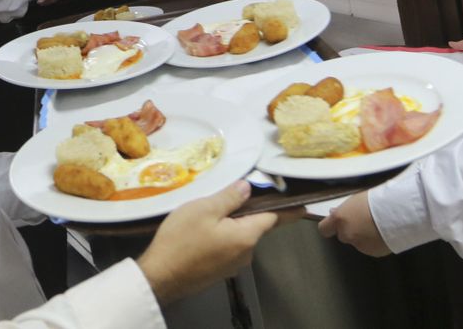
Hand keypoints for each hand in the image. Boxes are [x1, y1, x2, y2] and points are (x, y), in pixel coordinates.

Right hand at [136, 181, 288, 304]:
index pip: (274, 218)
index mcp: (247, 236)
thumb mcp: (204, 209)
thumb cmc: (182, 240)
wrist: (159, 276)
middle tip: (236, 193)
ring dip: (233, 224)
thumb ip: (230, 197)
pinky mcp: (219, 271)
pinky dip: (223, 236)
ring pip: (240, 237)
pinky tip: (205, 230)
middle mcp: (245, 253)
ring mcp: (232, 265)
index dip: (288, 208)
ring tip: (212, 210)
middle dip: (250, 211)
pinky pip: (228, 247)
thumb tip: (249, 187)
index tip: (303, 204)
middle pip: (256, 226)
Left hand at [316, 191, 391, 255]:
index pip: (324, 229)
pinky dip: (374, 242)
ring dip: (363, 236)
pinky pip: (371, 247)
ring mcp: (360, 245)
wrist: (399, 212)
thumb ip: (344, 210)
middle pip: (343, 235)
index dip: (329, 227)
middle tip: (362, 221)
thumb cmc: (378, 199)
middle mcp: (347, 234)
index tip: (334, 224)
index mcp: (340, 219)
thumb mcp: (356, 200)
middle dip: (350, 230)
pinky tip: (383, 232)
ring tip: (377, 225)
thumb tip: (335, 214)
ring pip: (358, 242)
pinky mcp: (374, 252)